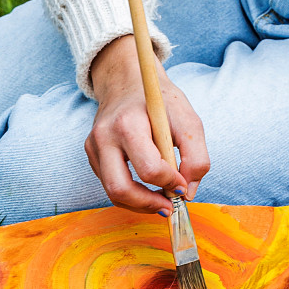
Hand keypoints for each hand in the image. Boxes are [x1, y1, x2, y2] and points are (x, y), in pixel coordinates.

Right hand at [86, 35, 210, 214]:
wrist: (129, 81)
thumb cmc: (160, 101)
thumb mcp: (188, 120)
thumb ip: (196, 157)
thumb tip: (187, 193)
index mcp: (128, 124)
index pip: (149, 168)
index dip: (170, 182)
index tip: (183, 185)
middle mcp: (104, 136)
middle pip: (120, 188)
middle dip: (147, 205)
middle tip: (169, 206)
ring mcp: (94, 146)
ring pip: (112, 192)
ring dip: (139, 204)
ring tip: (161, 201)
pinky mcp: (92, 154)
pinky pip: (110, 184)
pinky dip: (131, 193)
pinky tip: (147, 187)